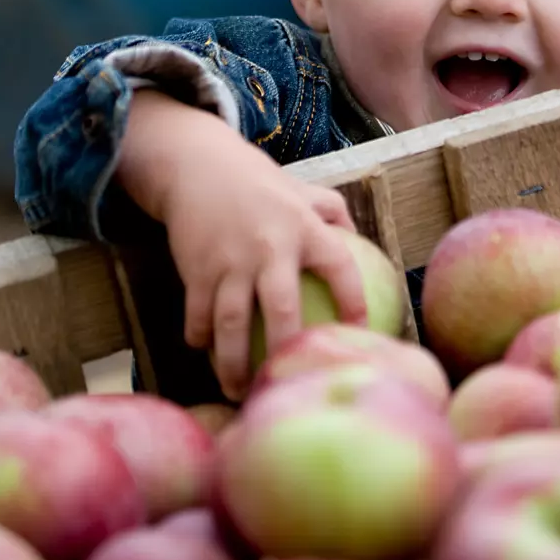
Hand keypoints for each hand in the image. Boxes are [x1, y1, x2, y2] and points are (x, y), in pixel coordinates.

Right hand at [117, 91, 365, 400]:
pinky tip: (205, 353)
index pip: (340, 266)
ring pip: (232, 324)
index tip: (360, 332)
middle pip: (281, 310)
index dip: (354, 300)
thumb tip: (361, 240)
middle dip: (284, 351)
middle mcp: (270, 246)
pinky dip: (201, 338)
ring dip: (233, 364)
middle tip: (287, 384)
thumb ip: (333, 212)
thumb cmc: (260, 184)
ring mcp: (231, 260)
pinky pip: (199, 315)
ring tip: (239, 392)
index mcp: (304, 227)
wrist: (198, 166)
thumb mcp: (303, 189)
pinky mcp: (197, 269)